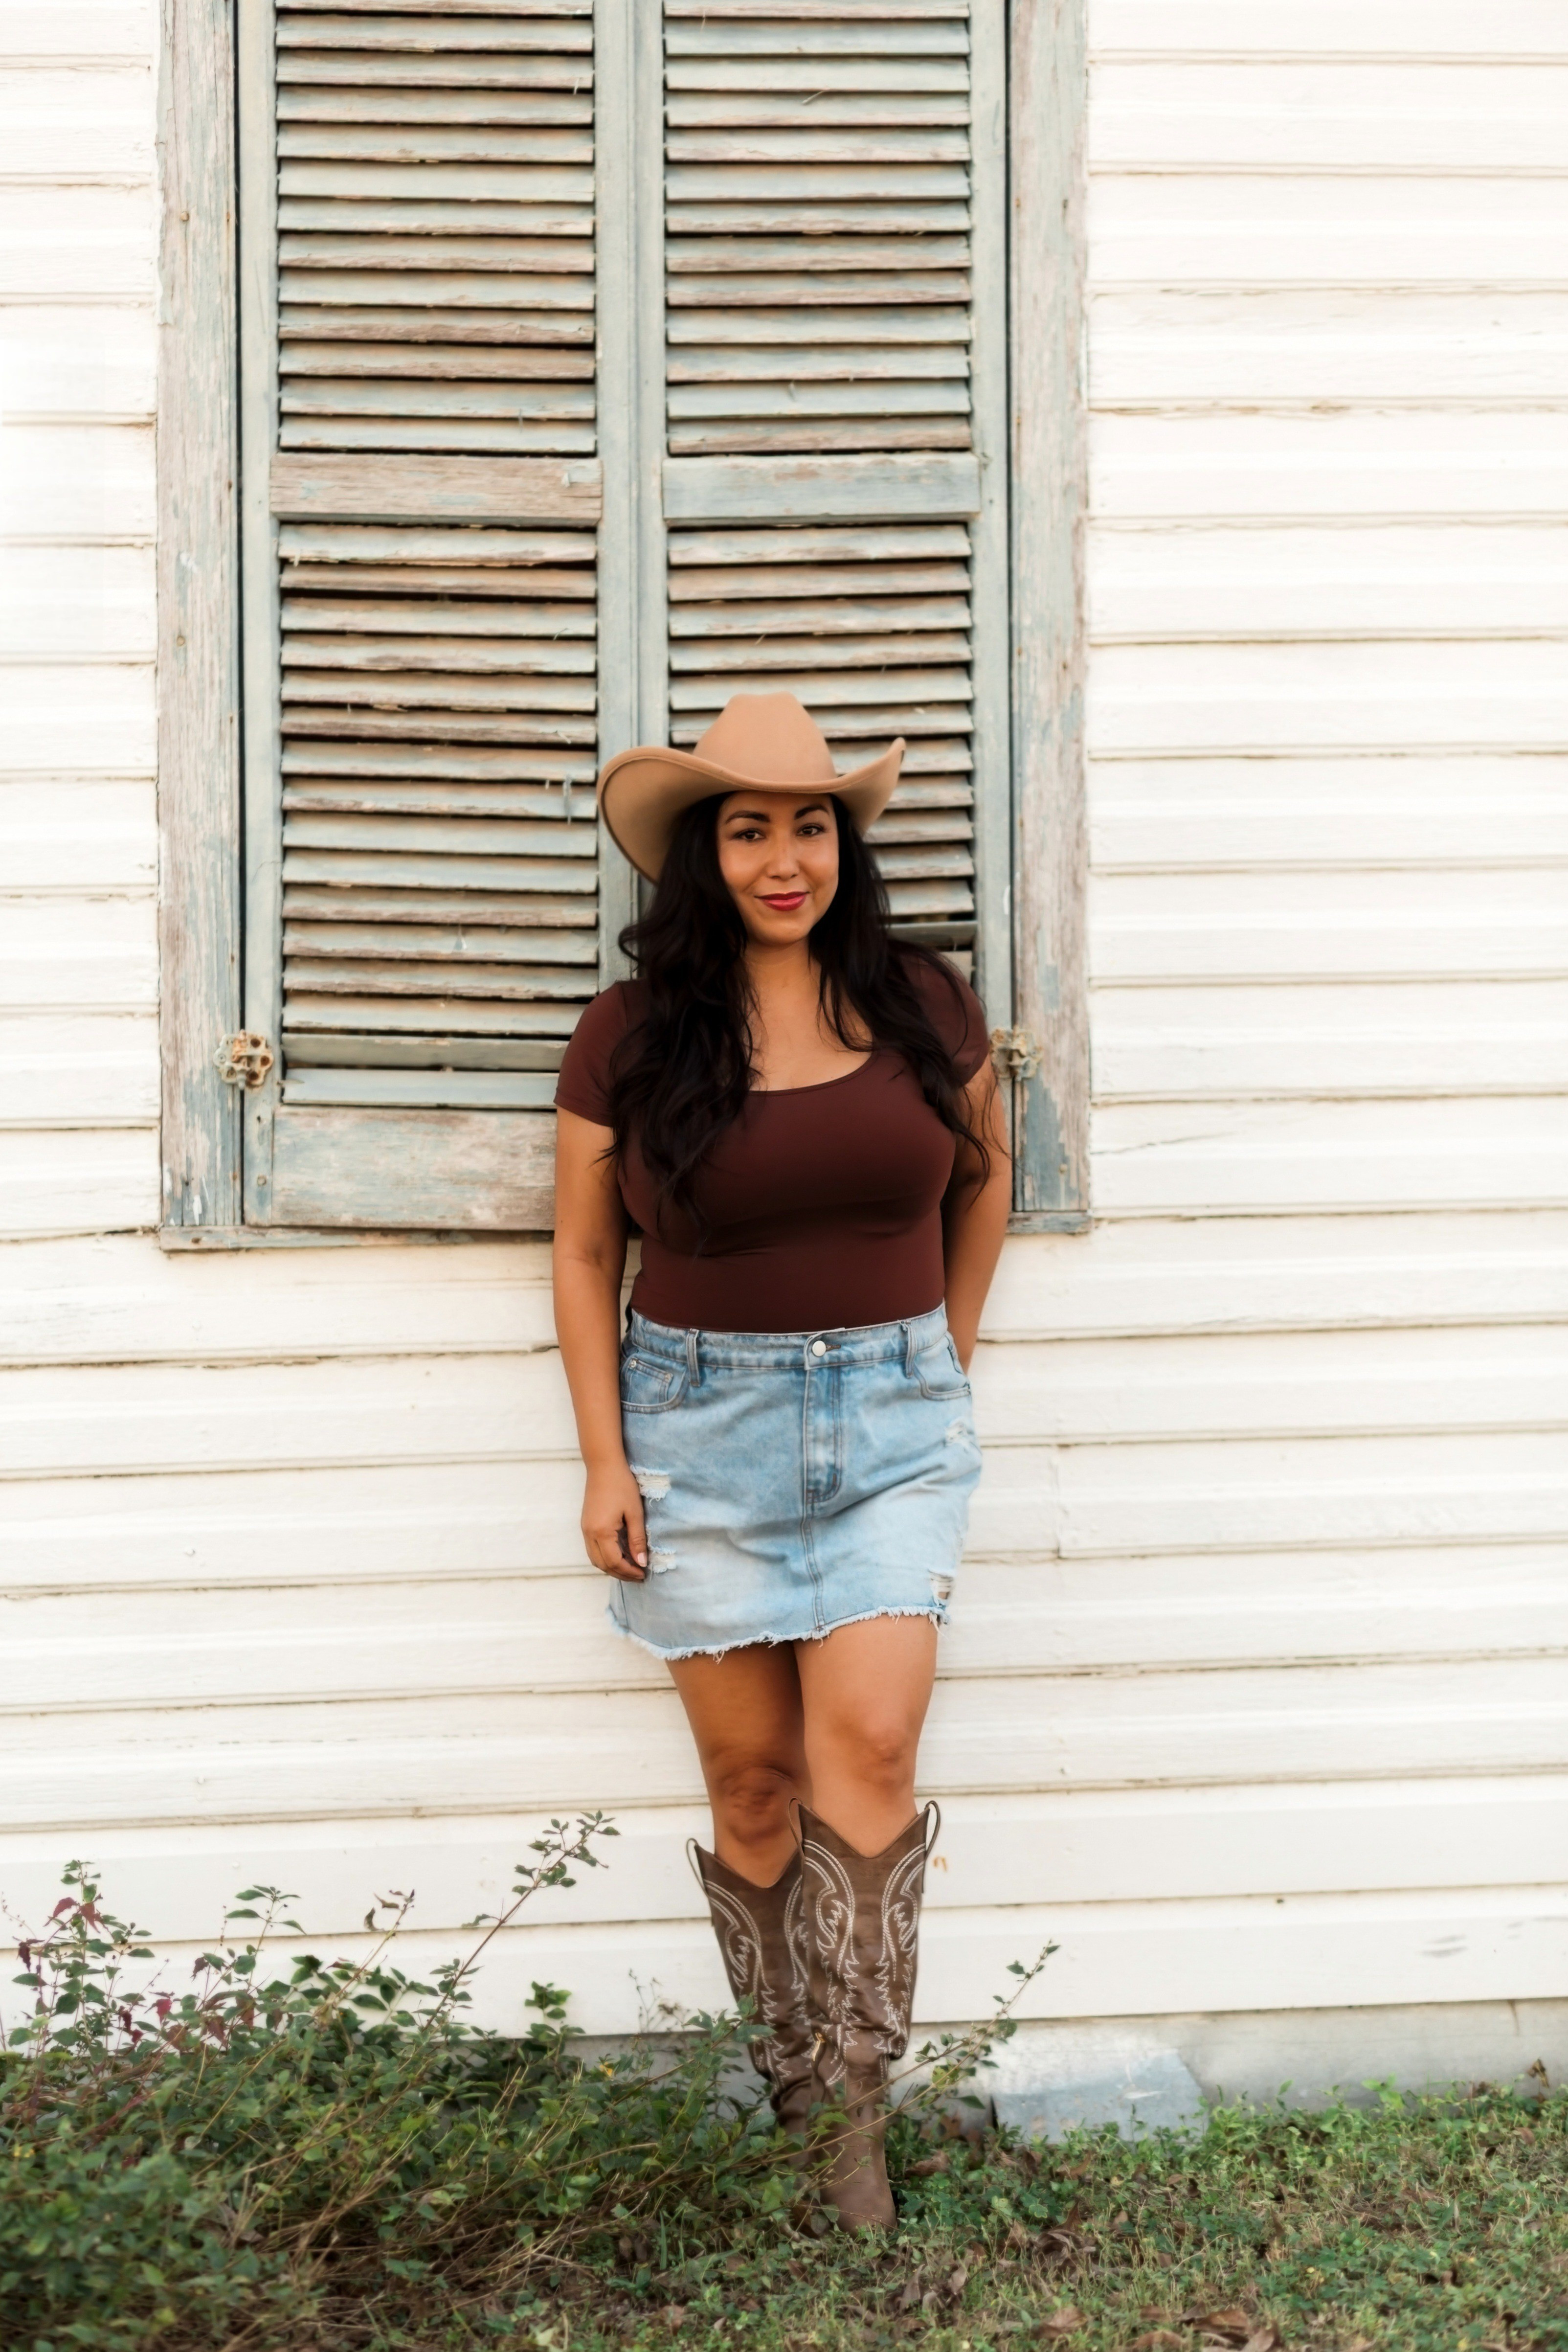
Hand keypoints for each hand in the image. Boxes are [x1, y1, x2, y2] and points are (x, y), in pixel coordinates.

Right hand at [581, 1459, 648, 1580]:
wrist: (603, 1465)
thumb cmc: (622, 1485)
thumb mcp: (634, 1513)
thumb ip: (637, 1539)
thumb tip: (642, 1562)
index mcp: (601, 1531)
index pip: (614, 1562)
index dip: (629, 1571)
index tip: (644, 1574)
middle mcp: (589, 1533)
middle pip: (602, 1565)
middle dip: (620, 1574)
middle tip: (638, 1575)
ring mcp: (585, 1529)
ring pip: (595, 1559)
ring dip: (612, 1567)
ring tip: (630, 1568)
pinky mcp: (585, 1525)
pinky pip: (593, 1550)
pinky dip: (605, 1558)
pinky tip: (620, 1555)